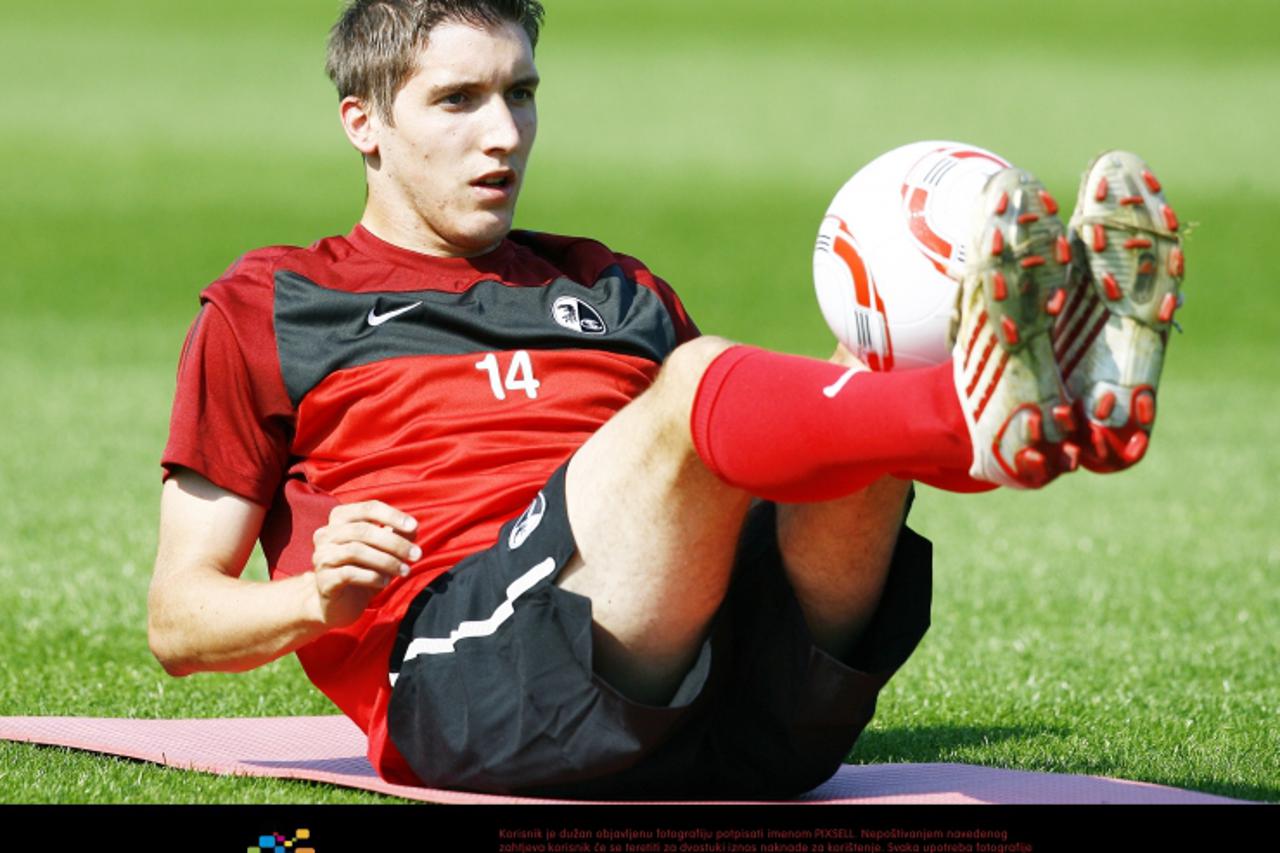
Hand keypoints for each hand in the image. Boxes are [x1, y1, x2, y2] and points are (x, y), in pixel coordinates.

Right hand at [310, 501, 419, 627]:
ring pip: (355, 551)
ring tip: (405, 571)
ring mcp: (322, 556)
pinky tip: (385, 582)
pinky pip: (349, 573)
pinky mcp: (323, 580)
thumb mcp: (383, 550)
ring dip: (387, 561)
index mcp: (340, 518)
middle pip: (363, 531)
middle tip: (416, 554)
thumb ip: (396, 535)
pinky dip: (372, 576)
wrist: (339, 604)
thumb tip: (413, 528)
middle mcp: (326, 534)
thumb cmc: (363, 570)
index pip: (368, 508)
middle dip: (395, 542)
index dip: (393, 516)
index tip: (414, 527)